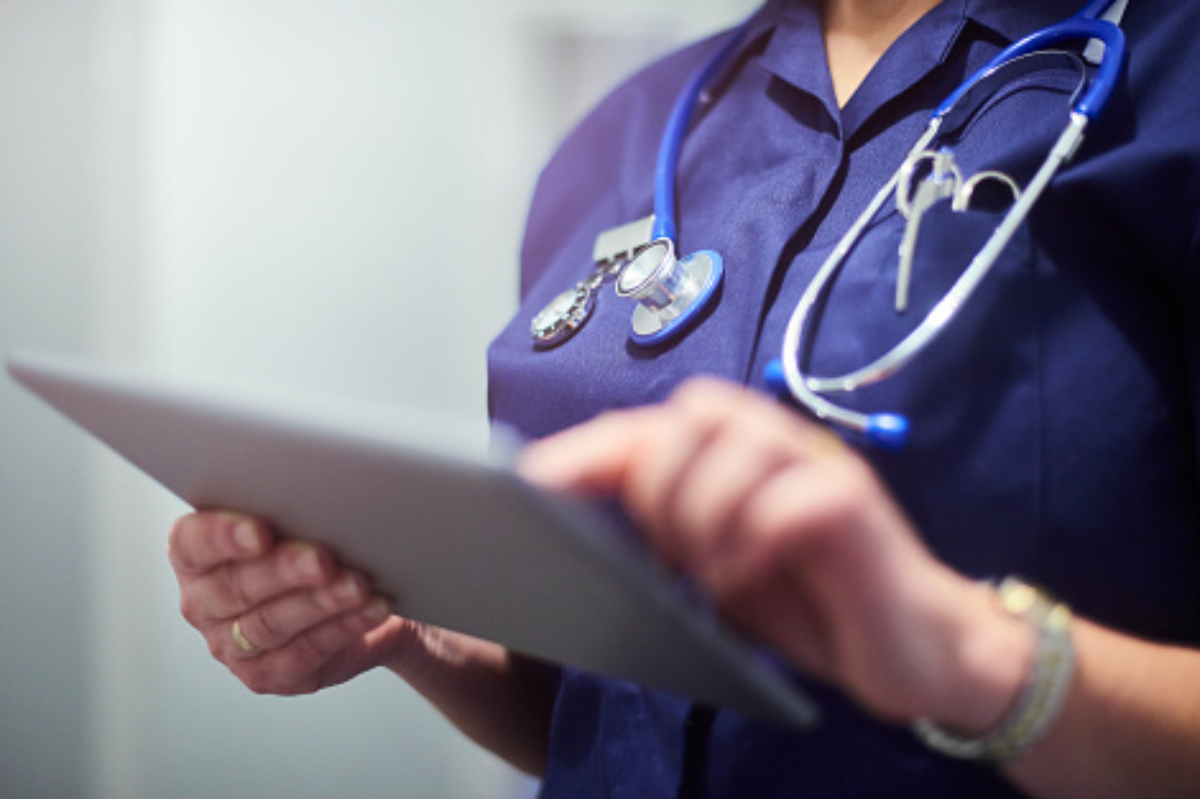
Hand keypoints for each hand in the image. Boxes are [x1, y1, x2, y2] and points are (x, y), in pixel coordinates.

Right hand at [168, 511, 422, 694]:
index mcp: (196, 555)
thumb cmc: (315, 542)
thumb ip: (288, 507)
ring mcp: (230, 646)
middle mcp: (204, 603)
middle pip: (235, 588)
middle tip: (322, 559)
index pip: (193, 543)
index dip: (223, 537)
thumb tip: (317, 495)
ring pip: (271, 624)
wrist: (360, 594)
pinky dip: (343, 627)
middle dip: (283, 571)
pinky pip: (306, 652)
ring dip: (319, 603)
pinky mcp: (268, 675)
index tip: (260, 531)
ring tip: (356, 585)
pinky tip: (370, 609)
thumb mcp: (295, 520)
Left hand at [517, 378, 1030, 729]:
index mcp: (734, 450)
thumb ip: (665, 529)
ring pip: (730, 441)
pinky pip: (789, 498)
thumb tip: (578, 524)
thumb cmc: (806, 600)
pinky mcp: (855, 503)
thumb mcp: (717, 564)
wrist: (911, 645)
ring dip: (703, 514)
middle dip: (658, 487)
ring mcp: (818, 464)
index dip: (583, 453)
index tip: (526, 485)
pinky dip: (752, 541)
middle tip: (673, 553)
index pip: (644, 429)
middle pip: (685, 416)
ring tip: (712, 572)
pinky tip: (746, 578)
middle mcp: (775, 440)